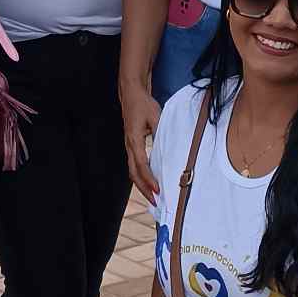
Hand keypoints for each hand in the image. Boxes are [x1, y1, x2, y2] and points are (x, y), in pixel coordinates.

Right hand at [121, 81, 159, 201]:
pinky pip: (135, 165)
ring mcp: (129, 146)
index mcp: (134, 140)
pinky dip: (142, 176)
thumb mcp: (155, 116)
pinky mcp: (132, 145)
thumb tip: (168, 148)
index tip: (158, 189)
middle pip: (133, 173)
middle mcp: (129, 145)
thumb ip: (160, 132)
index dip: (149, 178)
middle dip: (144, 189)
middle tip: (156, 201)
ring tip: (153, 196)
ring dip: (142, 185)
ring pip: (133, 171)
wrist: (131, 94)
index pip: (141, 164)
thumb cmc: (143, 104)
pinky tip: (151, 182)